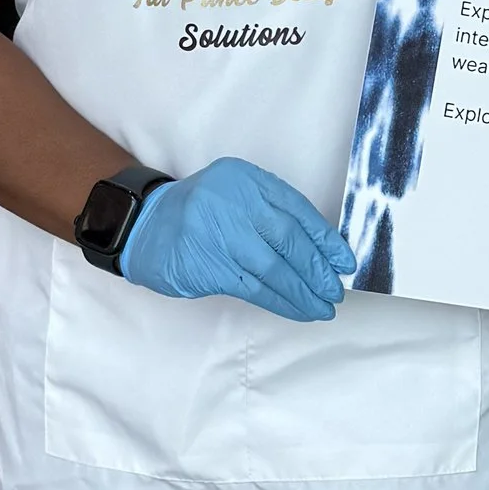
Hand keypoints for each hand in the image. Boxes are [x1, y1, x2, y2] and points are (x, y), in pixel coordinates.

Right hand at [118, 156, 354, 321]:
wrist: (144, 228)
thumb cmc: (201, 213)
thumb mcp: (235, 197)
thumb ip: (271, 214)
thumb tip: (320, 251)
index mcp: (245, 179)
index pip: (297, 210)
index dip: (324, 239)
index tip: (344, 261)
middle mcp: (233, 202)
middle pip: (288, 239)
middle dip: (316, 269)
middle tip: (335, 290)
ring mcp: (218, 234)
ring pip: (273, 268)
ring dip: (302, 292)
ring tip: (322, 307)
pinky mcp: (208, 266)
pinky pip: (253, 288)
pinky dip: (279, 302)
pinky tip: (297, 310)